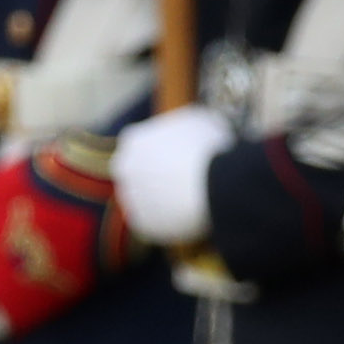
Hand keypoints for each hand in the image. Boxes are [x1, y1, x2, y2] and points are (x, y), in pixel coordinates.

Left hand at [110, 103, 235, 248]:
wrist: (218, 184)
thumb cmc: (210, 146)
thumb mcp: (199, 119)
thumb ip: (181, 125)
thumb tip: (188, 131)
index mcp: (134, 139)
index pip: (141, 145)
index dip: (163, 151)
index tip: (180, 157)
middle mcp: (125, 168)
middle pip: (138, 173)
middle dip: (156, 176)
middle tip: (184, 180)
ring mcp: (131, 197)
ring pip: (146, 199)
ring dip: (163, 200)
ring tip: (193, 198)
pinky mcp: (143, 224)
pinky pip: (155, 222)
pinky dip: (169, 221)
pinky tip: (189, 215)